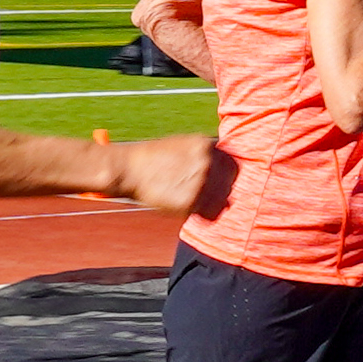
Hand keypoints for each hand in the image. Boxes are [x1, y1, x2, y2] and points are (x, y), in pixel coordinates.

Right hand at [107, 131, 223, 216]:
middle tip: (202, 195)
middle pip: (228, 185)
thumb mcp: (182, 146)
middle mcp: (206, 162)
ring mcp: (200, 182)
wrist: (129, 169)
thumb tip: (223, 173)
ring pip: (220, 202)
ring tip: (188, 200)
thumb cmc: (153, 159)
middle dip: (218, 193)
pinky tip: (184, 207)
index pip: (233, 166)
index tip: (219, 185)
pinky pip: (207, 214)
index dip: (227, 178)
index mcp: (206, 146)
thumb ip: (203, 156)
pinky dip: (200, 215)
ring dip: (209, 205)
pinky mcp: (191, 201)